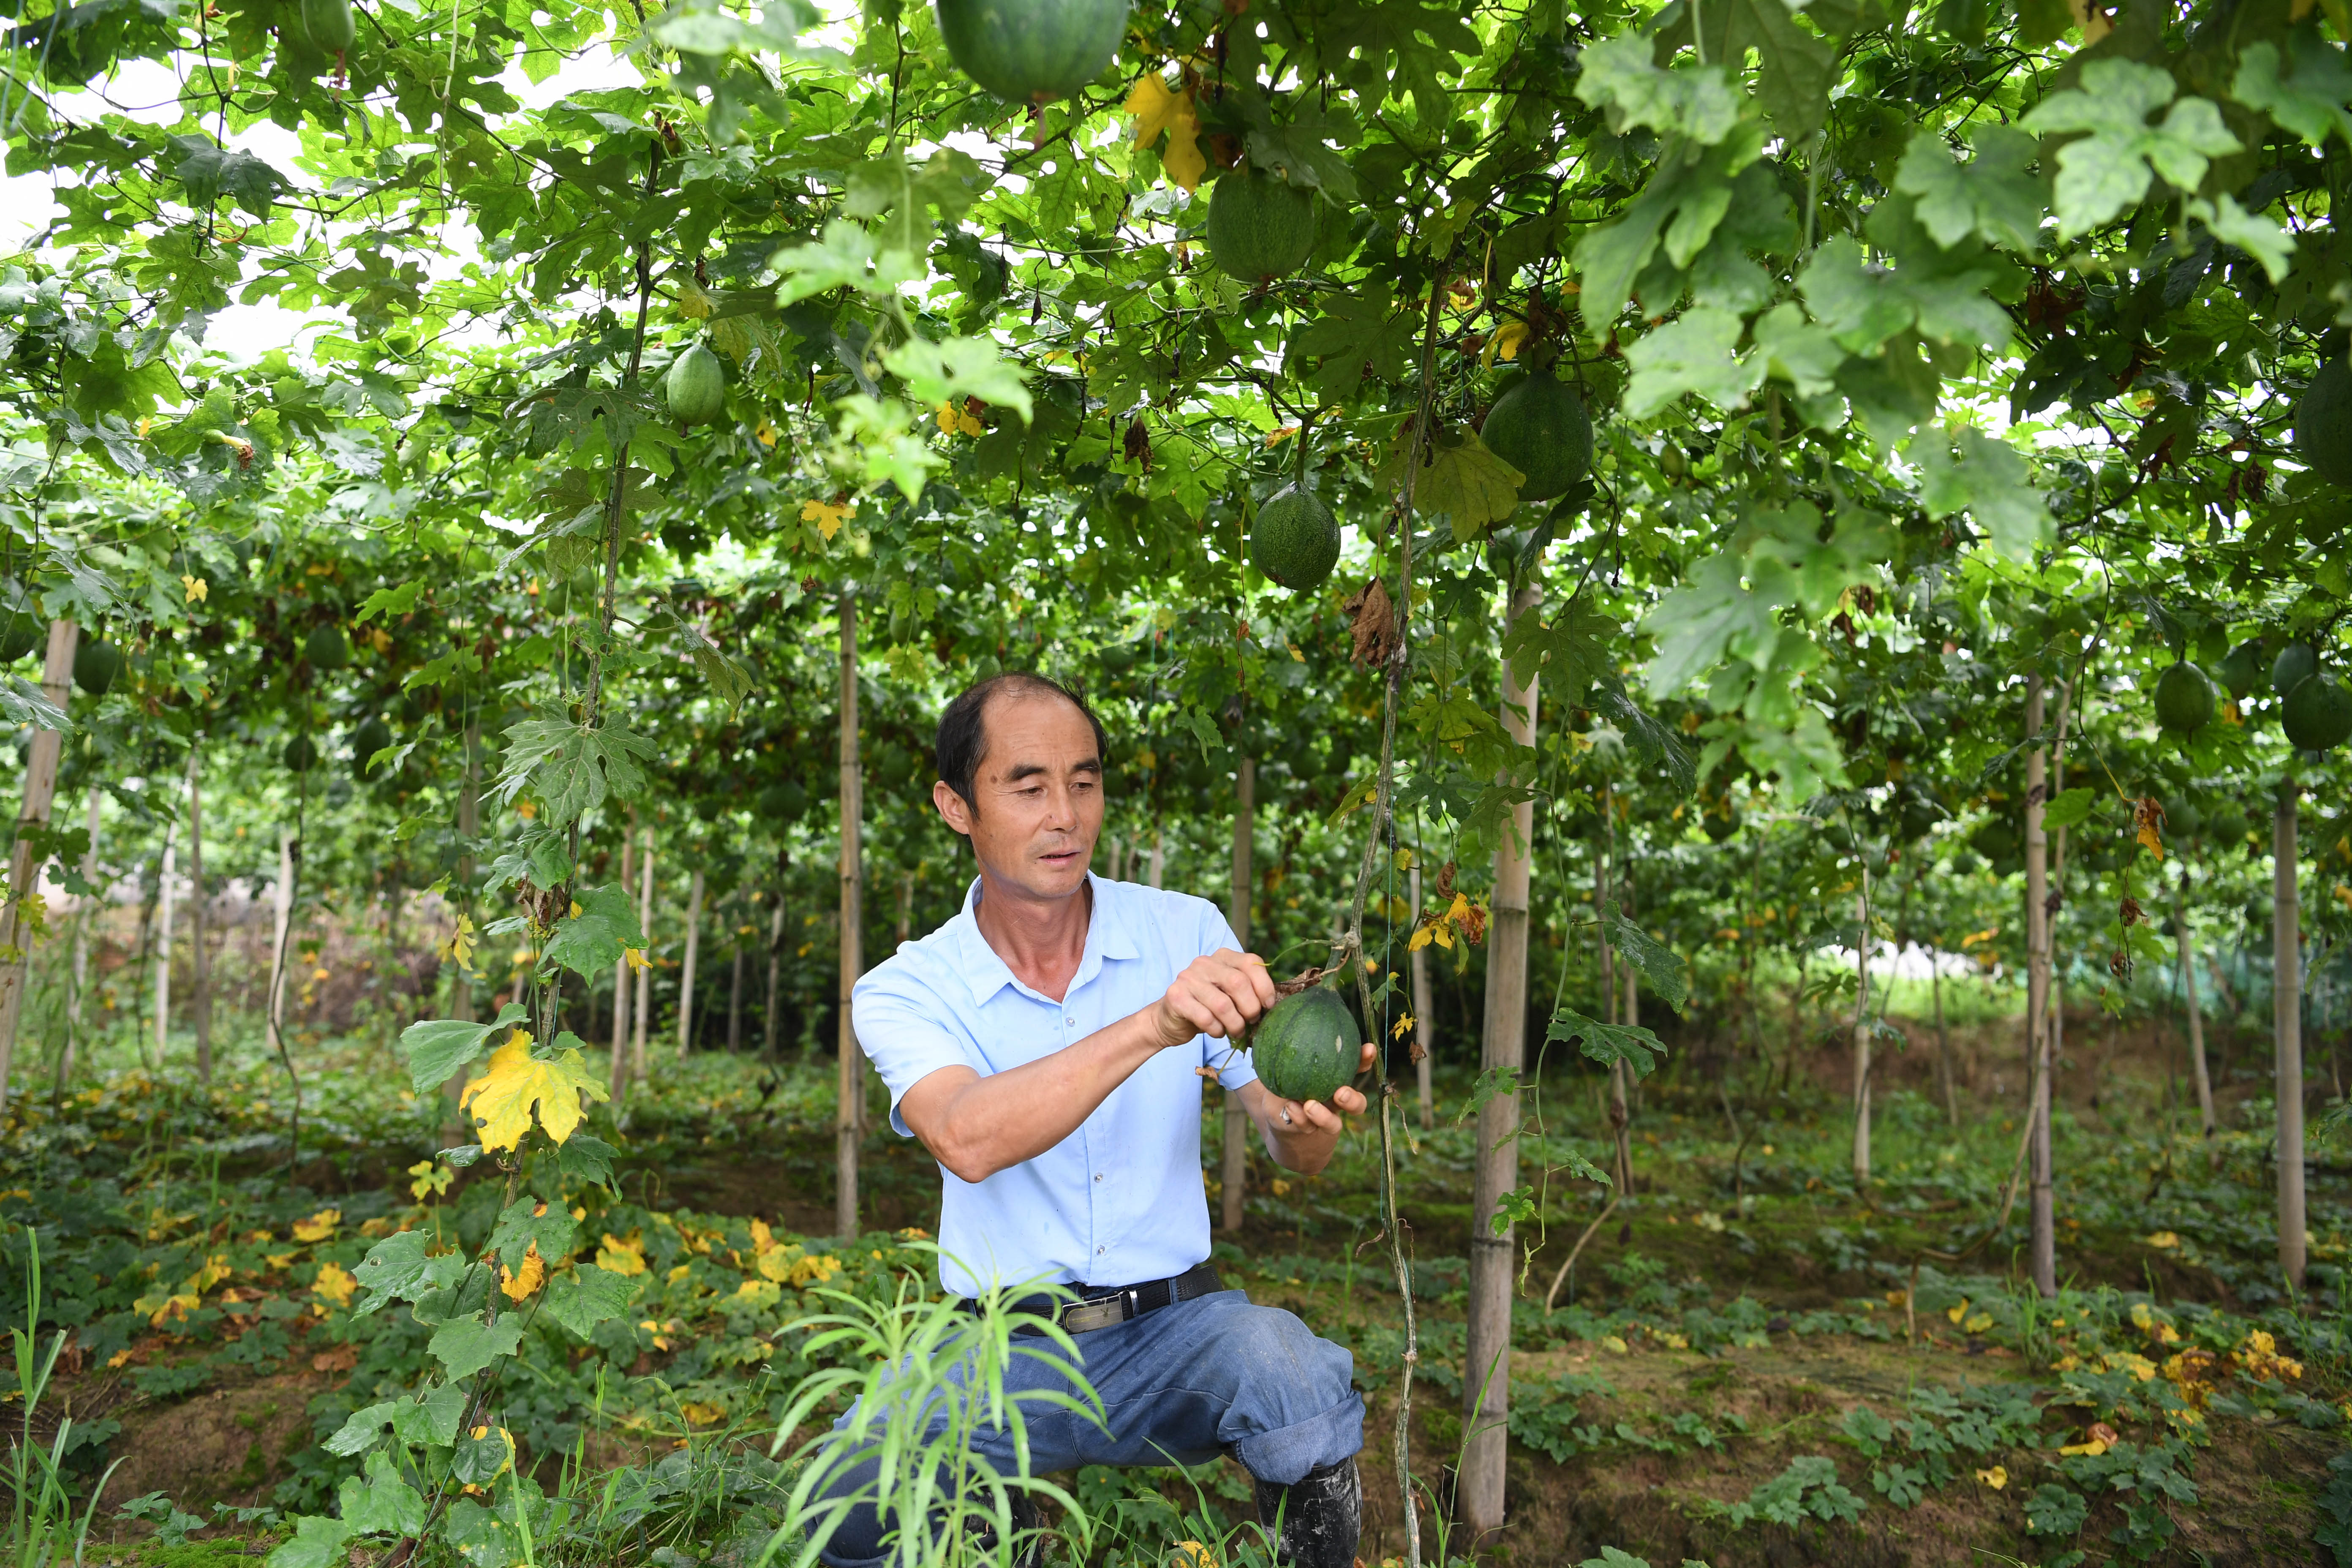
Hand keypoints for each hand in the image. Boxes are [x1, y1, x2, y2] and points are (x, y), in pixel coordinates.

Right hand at [1150, 949, 1276, 1047]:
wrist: (1169, 1019)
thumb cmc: (1207, 1007)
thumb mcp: (1230, 994)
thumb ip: (1248, 991)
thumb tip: (1272, 1005)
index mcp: (1223, 957)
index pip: (1251, 962)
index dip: (1265, 986)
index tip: (1267, 1006)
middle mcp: (1204, 962)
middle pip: (1238, 983)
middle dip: (1250, 1008)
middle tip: (1251, 1021)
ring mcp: (1188, 978)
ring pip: (1223, 1005)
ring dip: (1235, 1024)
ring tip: (1236, 1031)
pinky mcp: (1176, 996)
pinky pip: (1205, 1018)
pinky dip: (1217, 1030)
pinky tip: (1217, 1031)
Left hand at [1258, 1041, 1379, 1175]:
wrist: (1281, 1126)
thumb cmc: (1285, 1089)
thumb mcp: (1284, 1069)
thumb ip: (1286, 1052)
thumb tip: (1277, 1020)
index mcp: (1335, 1082)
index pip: (1355, 1070)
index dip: (1365, 1061)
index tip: (1369, 1049)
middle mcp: (1334, 1104)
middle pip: (1356, 1104)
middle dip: (1352, 1099)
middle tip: (1341, 1092)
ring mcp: (1323, 1122)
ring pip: (1333, 1124)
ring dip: (1323, 1116)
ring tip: (1309, 1105)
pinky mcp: (1307, 1134)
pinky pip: (1307, 1128)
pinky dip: (1298, 1118)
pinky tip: (1290, 1107)